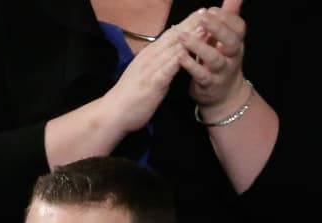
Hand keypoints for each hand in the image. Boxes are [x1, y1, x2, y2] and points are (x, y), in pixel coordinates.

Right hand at [104, 15, 201, 134]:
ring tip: (204, 27)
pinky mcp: (152, 83)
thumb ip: (158, 62)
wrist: (114, 112)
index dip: (186, 23)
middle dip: (191, 24)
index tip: (201, 13)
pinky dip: (178, 60)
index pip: (171, 35)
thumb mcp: (146, 73)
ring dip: (189, 38)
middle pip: (174, 37)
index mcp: (150, 54)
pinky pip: (167, 70)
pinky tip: (188, 54)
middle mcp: (150, 57)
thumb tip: (170, 53)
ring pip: (173, 50)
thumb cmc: (131, 95)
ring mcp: (151, 69)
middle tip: (207, 11)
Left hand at [179, 0, 249, 119]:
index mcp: (236, 43)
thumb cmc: (222, 60)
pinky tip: (180, 56)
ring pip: (214, 59)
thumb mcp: (227, 38)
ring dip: (199, 46)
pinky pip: (201, 75)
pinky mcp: (209, 84)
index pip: (238, 27)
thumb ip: (229, 15)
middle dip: (217, 29)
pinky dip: (190, 65)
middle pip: (230, 41)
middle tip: (202, 18)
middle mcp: (231, 57)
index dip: (226, 18)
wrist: (224, 95)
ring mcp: (221, 72)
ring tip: (183, 36)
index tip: (211, 10)